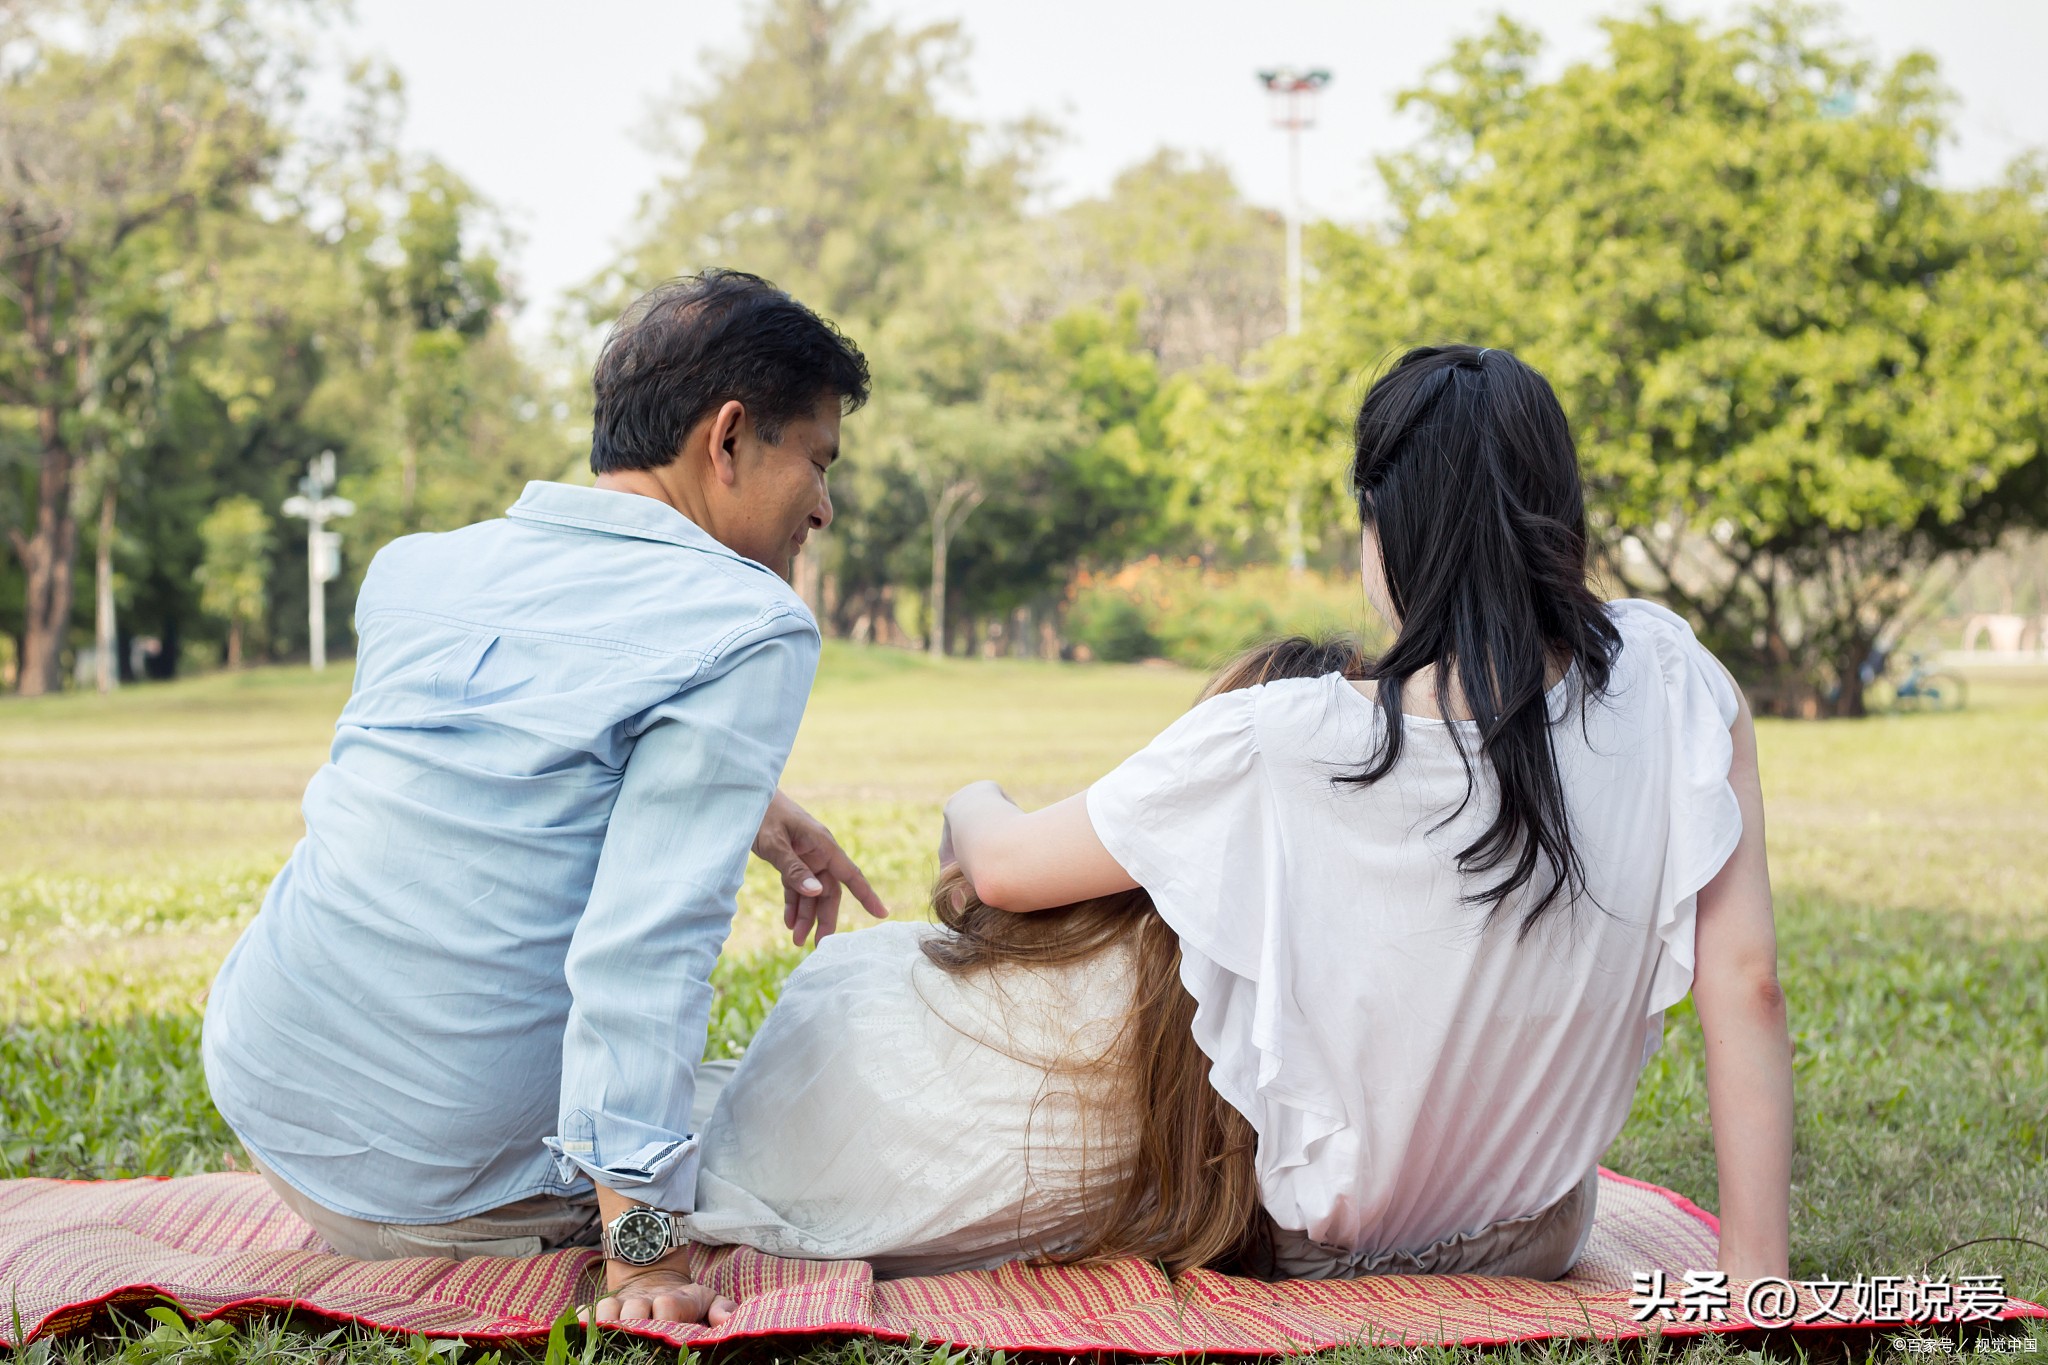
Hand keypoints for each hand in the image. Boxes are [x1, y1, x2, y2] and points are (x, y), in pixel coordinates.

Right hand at [592, 1261, 733, 1325]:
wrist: (653, 1281)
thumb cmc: (683, 1302)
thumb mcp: (706, 1299)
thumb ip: (722, 1308)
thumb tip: (724, 1320)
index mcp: (673, 1300)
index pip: (667, 1304)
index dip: (667, 1316)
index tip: (669, 1327)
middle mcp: (643, 1302)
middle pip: (633, 1312)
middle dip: (635, 1325)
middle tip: (640, 1337)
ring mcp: (619, 1307)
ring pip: (607, 1313)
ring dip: (608, 1326)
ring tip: (614, 1340)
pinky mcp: (600, 1312)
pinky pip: (583, 1315)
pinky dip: (580, 1323)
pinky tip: (585, 1334)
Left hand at [753, 789, 888, 945]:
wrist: (744, 795)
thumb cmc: (761, 812)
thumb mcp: (775, 842)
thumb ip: (794, 869)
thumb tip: (817, 893)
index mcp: (822, 844)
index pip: (850, 874)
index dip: (867, 895)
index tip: (881, 914)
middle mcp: (818, 853)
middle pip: (829, 891)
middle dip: (824, 918)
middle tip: (818, 946)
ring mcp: (804, 857)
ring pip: (811, 892)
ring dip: (806, 916)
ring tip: (796, 940)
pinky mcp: (790, 860)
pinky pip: (796, 886)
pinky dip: (793, 904)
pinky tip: (789, 922)